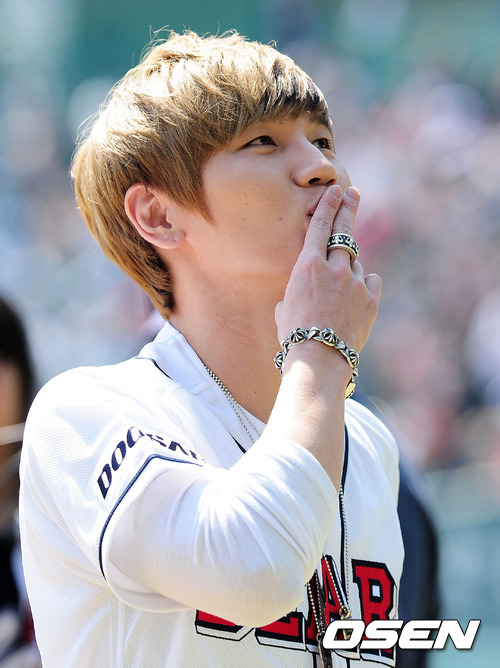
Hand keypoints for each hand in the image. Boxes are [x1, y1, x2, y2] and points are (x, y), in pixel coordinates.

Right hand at [275, 185, 380, 358]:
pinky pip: (370, 283)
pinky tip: (356, 297)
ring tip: (336, 294)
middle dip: (348, 209)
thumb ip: (297, 291)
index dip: (328, 205)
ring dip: (347, 270)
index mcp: (308, 266)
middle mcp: (334, 268)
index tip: (335, 190)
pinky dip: (363, 285)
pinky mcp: (371, 300)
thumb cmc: (294, 335)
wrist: (318, 359)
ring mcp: (355, 283)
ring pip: (355, 264)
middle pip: (344, 232)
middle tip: (353, 193)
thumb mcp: (284, 308)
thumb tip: (300, 295)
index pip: (320, 226)